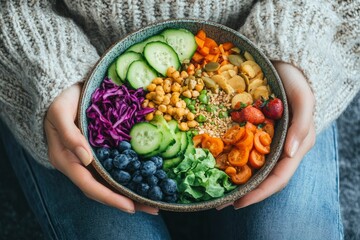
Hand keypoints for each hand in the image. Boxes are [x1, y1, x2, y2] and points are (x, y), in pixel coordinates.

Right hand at [44, 83, 157, 214]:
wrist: (62, 86)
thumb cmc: (58, 98)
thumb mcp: (60, 113)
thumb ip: (70, 135)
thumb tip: (86, 159)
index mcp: (66, 159)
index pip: (89, 185)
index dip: (110, 198)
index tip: (131, 206)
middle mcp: (78, 163)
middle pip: (103, 188)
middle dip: (126, 200)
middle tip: (152, 207)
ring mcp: (88, 157)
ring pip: (110, 180)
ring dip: (130, 191)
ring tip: (153, 198)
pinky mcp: (98, 149)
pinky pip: (113, 167)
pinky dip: (128, 174)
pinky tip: (144, 177)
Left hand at [218, 62, 315, 209]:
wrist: (284, 62)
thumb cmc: (297, 81)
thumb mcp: (304, 100)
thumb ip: (301, 126)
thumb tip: (290, 153)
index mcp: (294, 146)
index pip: (278, 177)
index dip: (260, 192)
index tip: (239, 202)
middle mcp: (278, 147)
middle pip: (261, 177)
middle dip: (242, 192)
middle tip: (219, 202)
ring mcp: (265, 139)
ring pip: (250, 166)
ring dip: (234, 179)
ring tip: (214, 189)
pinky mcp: (253, 128)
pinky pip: (241, 147)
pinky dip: (230, 158)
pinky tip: (214, 162)